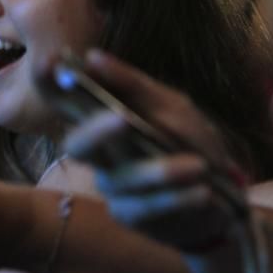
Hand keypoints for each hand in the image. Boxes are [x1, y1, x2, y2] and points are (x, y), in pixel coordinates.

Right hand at [62, 49, 238, 250]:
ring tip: (198, 166)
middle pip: (77, 145)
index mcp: (104, 119)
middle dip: (95, 131)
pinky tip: (203, 193)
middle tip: (122, 119)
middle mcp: (100, 153)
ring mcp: (112, 186)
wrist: (225, 195)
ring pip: (121, 178)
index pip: (66, 100)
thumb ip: (133, 85)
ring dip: (160, 172)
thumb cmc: (189, 142)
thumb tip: (91, 57)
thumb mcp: (172, 107)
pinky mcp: (129, 214)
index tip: (47, 63)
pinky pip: (146, 207)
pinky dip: (176, 198)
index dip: (48, 84)